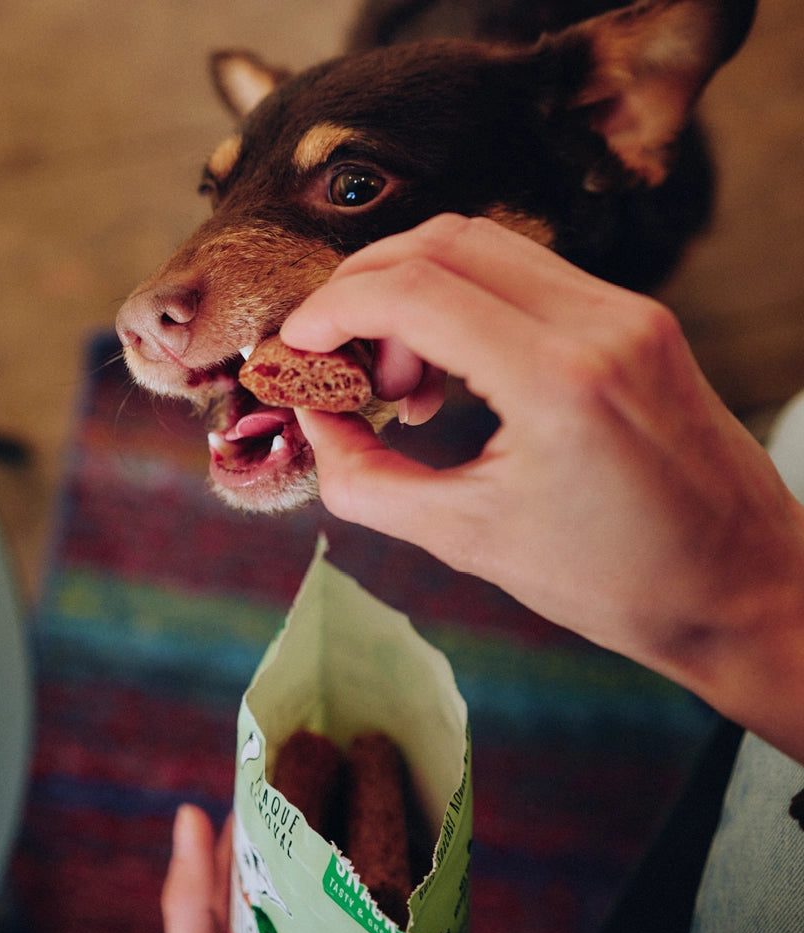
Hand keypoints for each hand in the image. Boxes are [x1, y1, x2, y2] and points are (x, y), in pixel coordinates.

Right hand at [282, 215, 803, 762]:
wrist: (741, 588)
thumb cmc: (615, 581)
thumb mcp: (469, 540)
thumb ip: (367, 479)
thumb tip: (314, 423)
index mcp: (559, 381)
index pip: (415, 290)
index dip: (333, 308)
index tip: (295, 347)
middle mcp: (601, 322)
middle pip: (444, 241)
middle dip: (364, 287)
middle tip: (335, 357)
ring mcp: (627, 311)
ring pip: (483, 246)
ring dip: (412, 293)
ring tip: (398, 381)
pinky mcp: (636, 319)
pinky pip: (525, 277)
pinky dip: (462, 304)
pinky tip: (448, 373)